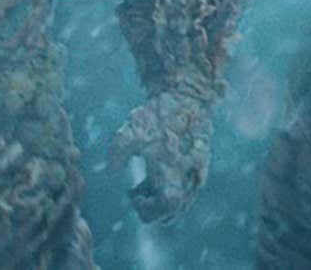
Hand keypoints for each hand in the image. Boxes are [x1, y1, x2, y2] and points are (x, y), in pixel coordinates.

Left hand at [109, 90, 211, 222]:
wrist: (186, 96)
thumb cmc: (157, 116)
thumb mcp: (130, 132)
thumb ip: (117, 154)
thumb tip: (111, 174)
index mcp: (174, 179)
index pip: (161, 212)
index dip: (144, 209)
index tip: (132, 193)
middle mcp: (190, 182)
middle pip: (172, 212)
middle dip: (153, 208)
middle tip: (136, 193)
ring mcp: (197, 174)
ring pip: (180, 202)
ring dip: (160, 199)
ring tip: (141, 187)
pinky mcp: (199, 166)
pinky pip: (186, 189)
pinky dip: (169, 189)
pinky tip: (152, 177)